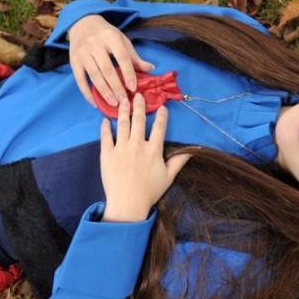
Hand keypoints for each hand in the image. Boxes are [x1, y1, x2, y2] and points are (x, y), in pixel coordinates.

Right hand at [68, 14, 155, 108]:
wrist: (83, 24)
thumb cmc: (106, 35)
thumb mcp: (121, 40)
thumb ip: (134, 57)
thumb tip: (150, 69)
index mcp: (111, 37)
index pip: (122, 58)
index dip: (128, 73)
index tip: (133, 88)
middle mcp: (95, 44)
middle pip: (107, 69)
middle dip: (116, 87)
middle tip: (124, 101)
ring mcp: (83, 53)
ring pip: (94, 76)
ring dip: (104, 92)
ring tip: (114, 104)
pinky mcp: (74, 61)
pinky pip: (80, 80)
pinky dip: (87, 93)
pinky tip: (95, 103)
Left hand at [99, 93, 191, 221]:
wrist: (127, 203)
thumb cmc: (149, 192)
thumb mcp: (168, 177)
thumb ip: (179, 161)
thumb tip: (193, 150)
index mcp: (153, 150)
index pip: (159, 128)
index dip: (161, 115)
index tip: (161, 106)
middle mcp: (138, 145)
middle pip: (139, 120)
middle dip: (139, 106)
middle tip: (138, 95)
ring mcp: (121, 148)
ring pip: (122, 124)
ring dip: (123, 111)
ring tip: (123, 100)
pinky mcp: (107, 154)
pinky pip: (106, 136)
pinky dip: (105, 127)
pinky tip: (105, 120)